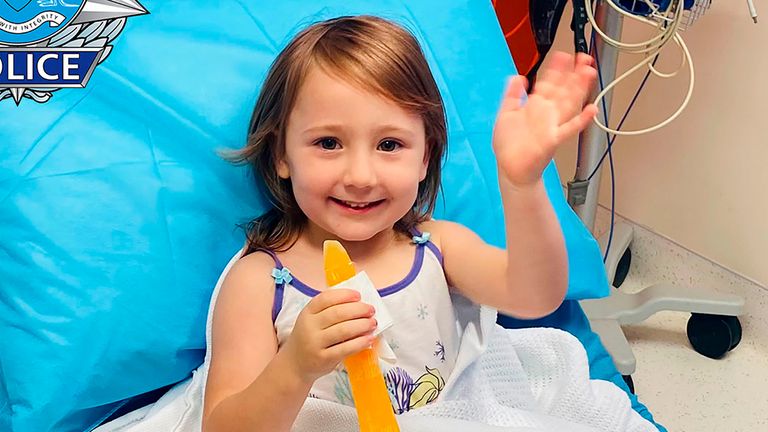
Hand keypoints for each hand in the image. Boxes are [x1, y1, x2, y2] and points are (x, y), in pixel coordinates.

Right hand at [280, 289, 376, 383]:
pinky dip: (360, 342)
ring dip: (362, 325)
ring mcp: (315, 343)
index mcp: (307, 312)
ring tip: (373, 323)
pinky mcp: (323, 359)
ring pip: (343, 330)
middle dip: (358, 310)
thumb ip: (329, 311)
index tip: (358, 295)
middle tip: (371, 310)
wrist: (295, 364)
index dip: (344, 295)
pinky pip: (345, 348)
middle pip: (337, 313)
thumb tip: (358, 303)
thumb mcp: (312, 320)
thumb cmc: (309, 338)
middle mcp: (309, 326)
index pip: (326, 298)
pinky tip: (369, 339)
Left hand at [493, 52, 597, 188]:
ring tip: (589, 73)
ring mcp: (551, 126)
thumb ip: (512, 95)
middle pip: (563, 89)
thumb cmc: (509, 145)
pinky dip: (581, 120)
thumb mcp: (506, 114)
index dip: (556, 69)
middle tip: (583, 57)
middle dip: (573, 73)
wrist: (510, 168)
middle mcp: (546, 114)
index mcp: (535, 106)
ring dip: (579, 89)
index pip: (548, 83)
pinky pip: (569, 128)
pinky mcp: (552, 140)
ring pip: (569, 103)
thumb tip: (518, 77)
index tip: (563, 55)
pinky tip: (591, 110)